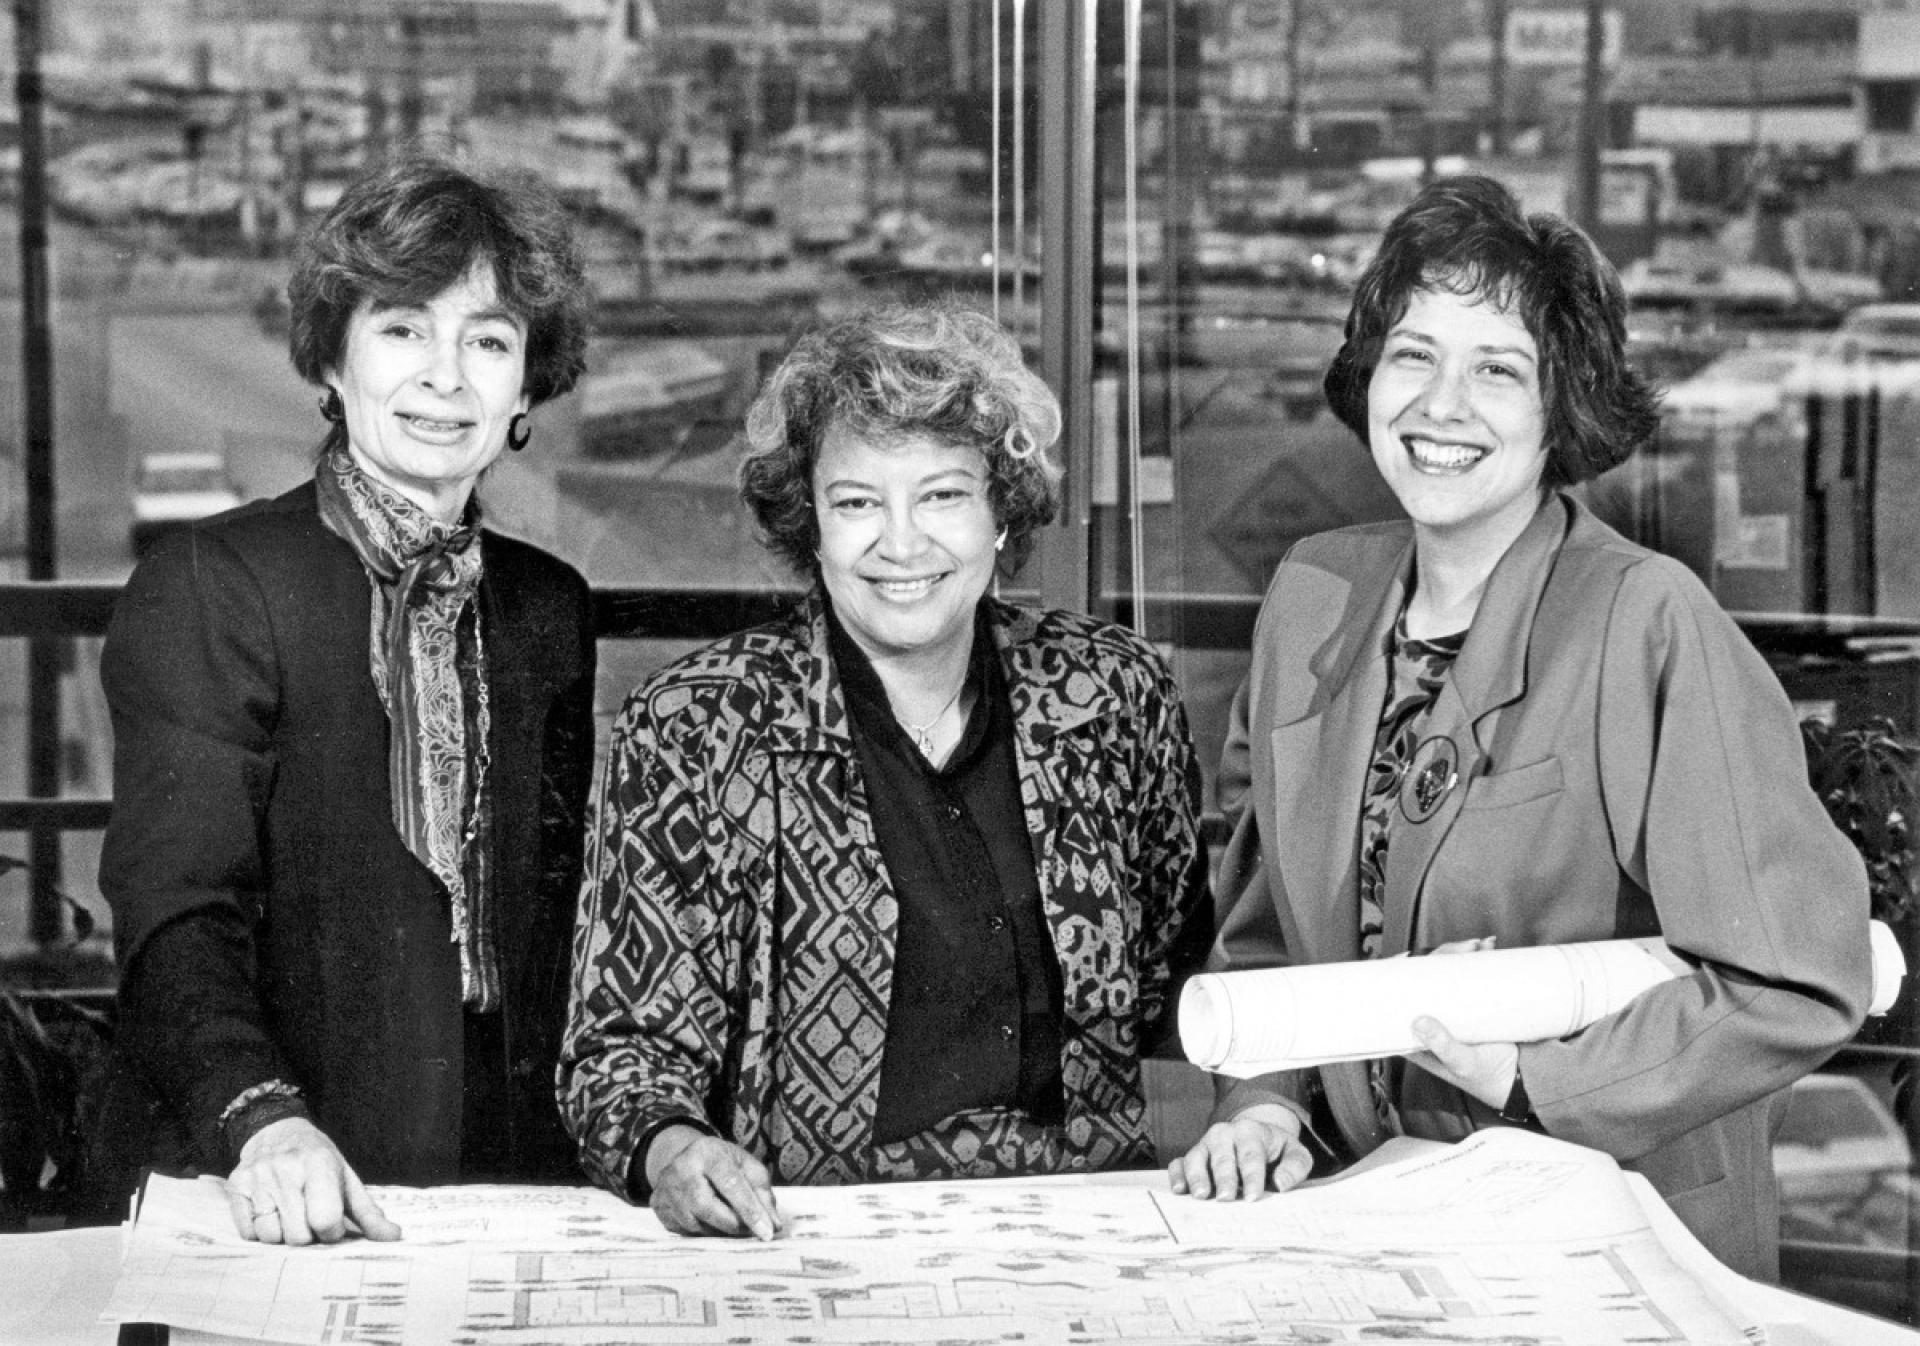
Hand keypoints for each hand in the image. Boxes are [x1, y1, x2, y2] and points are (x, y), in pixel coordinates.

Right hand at [224, 1117, 400, 1244]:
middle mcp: (286, 1170)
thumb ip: (368, 1212)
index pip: (326, 1220)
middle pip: (298, 1236)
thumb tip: (393, 1238)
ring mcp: (258, 1178)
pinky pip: (248, 1234)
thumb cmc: (317, 1160)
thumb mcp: (346, 1178)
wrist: (275, 1132)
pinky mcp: (236, 1188)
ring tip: (289, 1214)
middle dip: (308, 1235)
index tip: (332, 1224)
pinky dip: (260, 1231)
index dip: (332, 1232)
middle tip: (309, 1218)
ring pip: (271, 1237)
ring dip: (283, 1235)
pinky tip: (271, 1212)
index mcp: (320, 1165)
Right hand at [646, 1126, 786, 1240]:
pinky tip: (709, 1219)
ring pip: (695, 1224)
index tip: (767, 1232)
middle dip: (734, 1224)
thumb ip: (762, 1193)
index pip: (731, 1184)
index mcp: (708, 1152)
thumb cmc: (722, 1163)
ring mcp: (665, 1188)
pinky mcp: (657, 1205)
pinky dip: (702, 1230)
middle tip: (750, 1230)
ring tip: (731, 1222)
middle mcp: (681, 1168)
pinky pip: (683, 1230)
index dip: (751, 1211)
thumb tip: (774, 1225)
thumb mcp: (746, 1166)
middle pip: (708, 1208)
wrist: (687, 1157)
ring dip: (718, 1230)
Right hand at [1166, 1103, 1311, 1200]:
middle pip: (1222, 1157)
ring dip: (1197, 1177)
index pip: (1251, 1155)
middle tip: (1226, 1198)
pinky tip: (1179, 1190)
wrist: (1256, 1137)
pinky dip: (1177, 1175)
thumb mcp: (1296, 1153)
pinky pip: (1179, 1163)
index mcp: (1250, 1132)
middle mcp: (1224, 1134)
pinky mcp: (1193, 1155)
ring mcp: (1205, 1144)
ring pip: (1196, 1158)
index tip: (1254, 1197)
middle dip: (1224, 1178)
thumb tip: (1281, 1184)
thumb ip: (1295, 1167)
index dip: (1252, 1176)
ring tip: (1200, 1196)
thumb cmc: (1277, 1152)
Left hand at [1401, 935, 1517, 1109]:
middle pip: (1424, 978)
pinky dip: (1479, 958)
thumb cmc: (1487, 1078)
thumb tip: (1419, 1022)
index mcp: (1417, 1036)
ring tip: (1477, 947)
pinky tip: (1486, 948)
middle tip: (1459, 950)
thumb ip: (1443, 1046)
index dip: (1394, 977)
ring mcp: (1455, 1008)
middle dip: (1438, 957)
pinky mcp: (1477, 1003)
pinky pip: (1473, 975)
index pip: (1396, 1002)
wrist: (1524, 1081)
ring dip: (1460, 954)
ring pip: (1448, 972)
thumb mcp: (1462, 1064)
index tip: (1402, 957)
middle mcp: (1433, 1018)